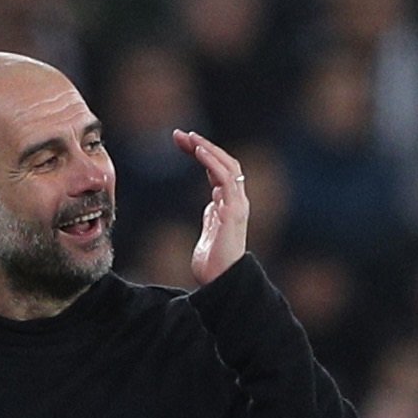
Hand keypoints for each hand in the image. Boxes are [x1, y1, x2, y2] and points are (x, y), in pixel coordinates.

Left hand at [173, 129, 248, 285]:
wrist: (220, 282)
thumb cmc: (214, 263)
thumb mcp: (210, 232)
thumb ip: (212, 216)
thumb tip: (211, 203)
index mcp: (229, 204)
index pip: (218, 170)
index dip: (202, 154)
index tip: (182, 143)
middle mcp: (236, 201)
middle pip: (224, 163)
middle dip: (203, 146)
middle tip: (180, 135)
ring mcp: (236, 205)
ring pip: (227, 166)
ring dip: (207, 149)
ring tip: (189, 137)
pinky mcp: (233, 211)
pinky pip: (226, 179)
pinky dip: (212, 161)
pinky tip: (199, 151)